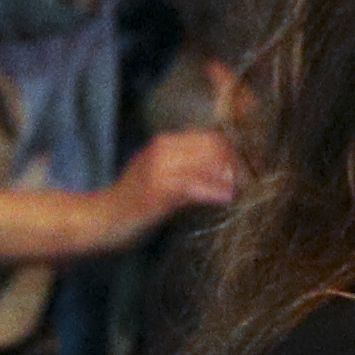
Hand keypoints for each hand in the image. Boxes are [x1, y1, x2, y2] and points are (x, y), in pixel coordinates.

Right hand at [88, 124, 241, 248]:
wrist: (100, 220)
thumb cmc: (133, 204)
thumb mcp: (160, 177)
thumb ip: (188, 169)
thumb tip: (227, 173)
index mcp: (165, 143)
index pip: (212, 134)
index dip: (237, 145)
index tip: (254, 161)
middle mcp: (163, 148)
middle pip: (216, 145)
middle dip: (239, 162)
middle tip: (254, 179)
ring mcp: (161, 168)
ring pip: (210, 163)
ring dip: (232, 178)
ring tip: (244, 190)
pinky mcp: (160, 190)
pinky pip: (198, 187)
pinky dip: (217, 193)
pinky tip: (227, 200)